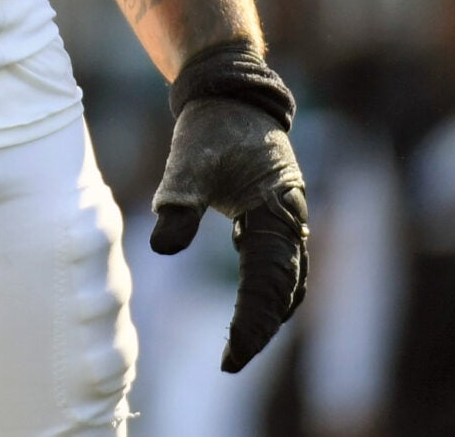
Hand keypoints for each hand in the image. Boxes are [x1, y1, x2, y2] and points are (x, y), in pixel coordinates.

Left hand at [151, 93, 308, 371]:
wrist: (230, 93)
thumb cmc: (210, 127)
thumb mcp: (187, 162)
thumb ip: (177, 204)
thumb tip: (164, 248)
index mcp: (276, 210)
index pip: (267, 283)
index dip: (251, 323)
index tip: (229, 358)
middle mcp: (290, 218)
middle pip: (285, 288)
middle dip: (261, 327)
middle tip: (230, 362)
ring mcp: (288, 216)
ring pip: (289, 278)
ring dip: (270, 312)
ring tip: (242, 344)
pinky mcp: (277, 213)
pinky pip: (281, 262)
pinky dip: (272, 289)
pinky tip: (252, 308)